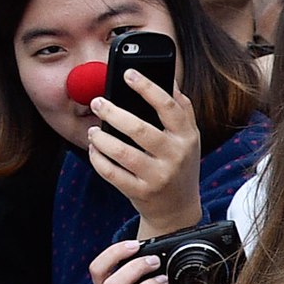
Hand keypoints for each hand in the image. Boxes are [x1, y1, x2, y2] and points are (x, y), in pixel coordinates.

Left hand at [87, 71, 204, 234]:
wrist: (178, 210)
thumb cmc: (179, 166)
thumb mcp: (189, 139)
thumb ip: (182, 110)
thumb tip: (169, 79)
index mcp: (187, 137)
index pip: (168, 107)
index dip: (147, 87)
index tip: (128, 74)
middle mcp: (175, 157)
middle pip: (140, 129)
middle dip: (113, 112)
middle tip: (97, 102)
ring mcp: (158, 177)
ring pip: (122, 153)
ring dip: (101, 139)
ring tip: (93, 130)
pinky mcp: (141, 192)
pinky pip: (112, 173)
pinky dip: (98, 159)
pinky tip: (94, 150)